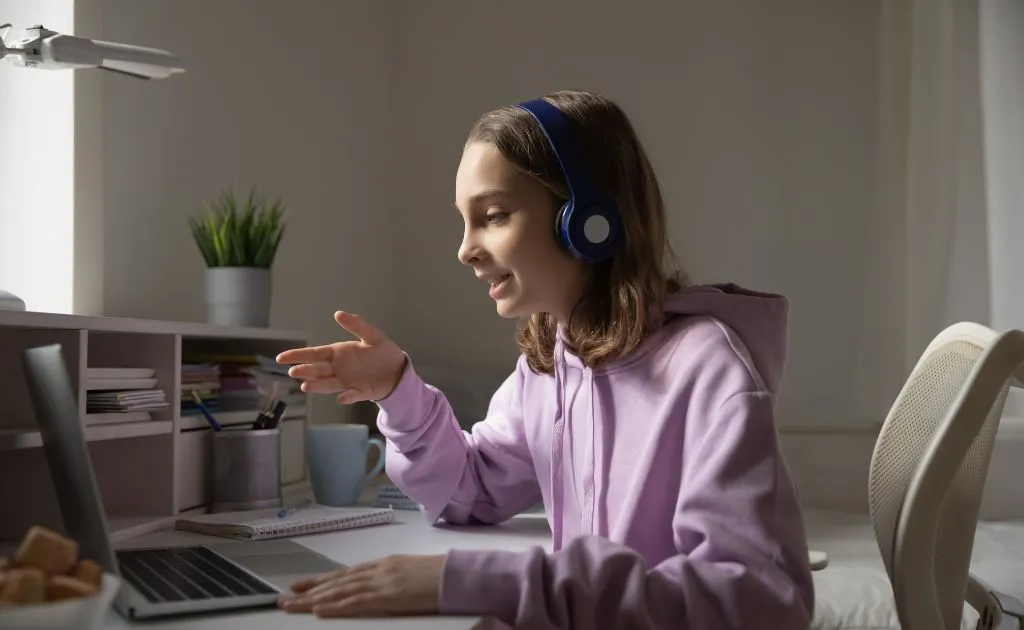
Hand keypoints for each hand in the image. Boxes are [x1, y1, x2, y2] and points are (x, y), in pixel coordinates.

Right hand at [276, 311, 405, 403]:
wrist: (397, 370)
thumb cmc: (382, 352)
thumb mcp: (371, 335)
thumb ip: (356, 325)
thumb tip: (338, 313)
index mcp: (338, 353)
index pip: (314, 354)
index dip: (298, 355)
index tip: (281, 358)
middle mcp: (338, 369)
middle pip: (318, 370)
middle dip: (305, 371)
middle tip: (293, 372)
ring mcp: (347, 381)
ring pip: (329, 384)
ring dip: (318, 386)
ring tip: (306, 386)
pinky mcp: (361, 391)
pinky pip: (352, 394)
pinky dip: (347, 396)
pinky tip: (341, 398)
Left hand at [277, 554, 444, 617]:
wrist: (458, 575)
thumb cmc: (440, 576)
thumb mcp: (410, 574)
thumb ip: (391, 581)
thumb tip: (377, 591)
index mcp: (384, 564)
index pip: (346, 574)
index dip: (322, 581)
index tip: (301, 586)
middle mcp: (378, 570)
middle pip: (337, 581)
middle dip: (309, 590)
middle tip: (285, 598)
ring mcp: (382, 582)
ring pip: (339, 591)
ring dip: (313, 599)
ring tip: (291, 605)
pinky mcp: (388, 595)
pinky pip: (356, 602)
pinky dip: (335, 606)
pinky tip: (319, 610)